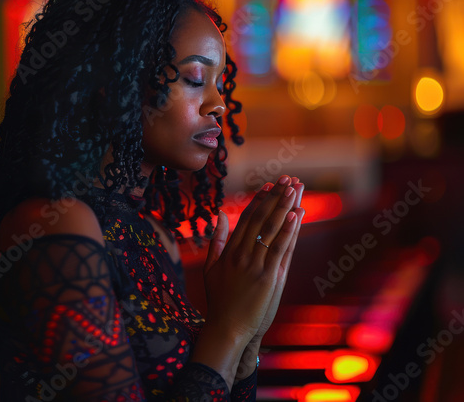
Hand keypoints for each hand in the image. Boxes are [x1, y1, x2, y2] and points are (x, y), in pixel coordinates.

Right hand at [202, 175, 301, 345]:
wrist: (226, 328)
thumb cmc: (219, 299)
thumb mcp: (211, 267)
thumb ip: (217, 240)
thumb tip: (220, 214)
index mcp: (230, 250)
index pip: (247, 218)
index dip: (259, 200)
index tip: (269, 185)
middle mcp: (242, 253)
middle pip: (261, 218)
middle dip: (276, 197)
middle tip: (287, 179)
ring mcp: (255, 264)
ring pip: (272, 229)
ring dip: (285, 207)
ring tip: (295, 188)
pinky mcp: (268, 277)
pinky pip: (280, 249)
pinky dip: (289, 231)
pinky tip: (296, 215)